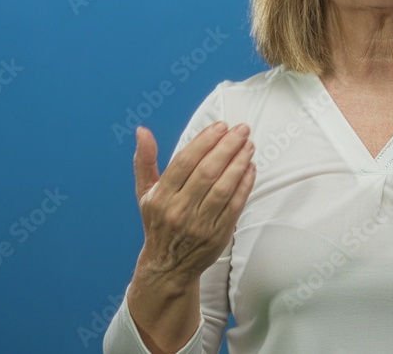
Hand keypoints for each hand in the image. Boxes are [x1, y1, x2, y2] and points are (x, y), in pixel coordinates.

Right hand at [133, 122, 255, 288]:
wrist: (168, 265)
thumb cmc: (159, 222)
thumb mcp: (146, 193)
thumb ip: (145, 161)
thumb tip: (142, 131)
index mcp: (160, 196)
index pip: (184, 162)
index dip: (205, 141)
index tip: (221, 126)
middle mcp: (178, 209)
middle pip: (207, 172)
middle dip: (227, 147)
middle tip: (241, 130)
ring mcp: (199, 223)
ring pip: (223, 187)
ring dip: (239, 163)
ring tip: (248, 146)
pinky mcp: (218, 234)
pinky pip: (235, 205)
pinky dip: (245, 185)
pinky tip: (250, 168)